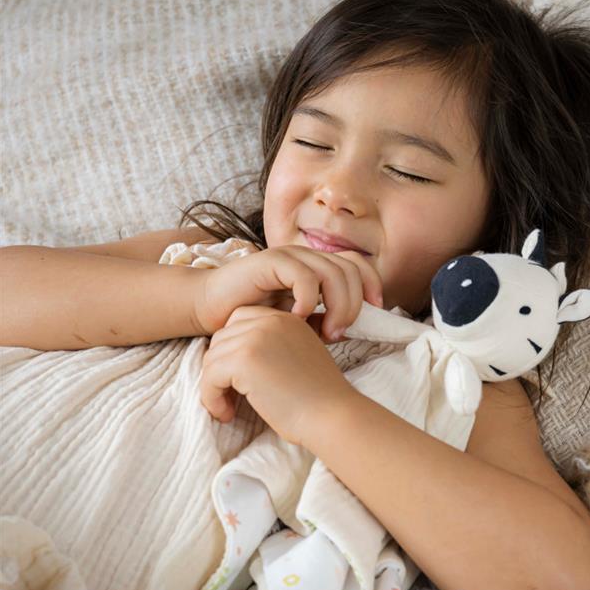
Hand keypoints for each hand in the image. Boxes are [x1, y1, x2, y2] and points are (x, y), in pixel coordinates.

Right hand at [192, 245, 383, 342]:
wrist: (212, 309)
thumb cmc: (254, 318)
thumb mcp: (297, 323)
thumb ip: (322, 321)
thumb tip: (352, 329)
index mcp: (317, 268)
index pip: (357, 265)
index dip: (372, 284)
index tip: (377, 312)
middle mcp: (307, 257)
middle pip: (350, 270)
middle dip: (354, 303)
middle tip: (341, 332)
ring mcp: (289, 256)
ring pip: (332, 272)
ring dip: (337, 304)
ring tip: (327, 332)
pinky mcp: (270, 261)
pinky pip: (303, 275)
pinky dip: (307, 298)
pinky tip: (298, 318)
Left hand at [199, 305, 355, 446]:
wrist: (332, 416)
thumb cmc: (318, 399)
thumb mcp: (298, 359)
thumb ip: (271, 348)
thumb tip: (229, 359)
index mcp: (285, 319)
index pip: (239, 320)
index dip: (233, 350)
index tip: (241, 379)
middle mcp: (270, 321)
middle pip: (221, 338)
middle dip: (220, 370)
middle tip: (232, 398)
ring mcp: (256, 338)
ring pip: (211, 359)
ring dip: (214, 387)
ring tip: (230, 408)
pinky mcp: (244, 360)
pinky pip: (209, 377)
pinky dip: (211, 399)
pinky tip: (227, 414)